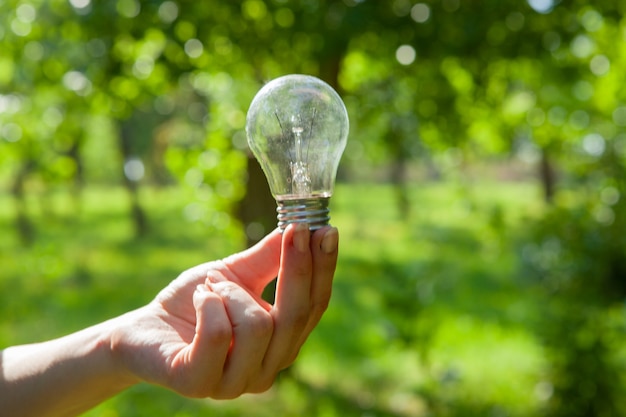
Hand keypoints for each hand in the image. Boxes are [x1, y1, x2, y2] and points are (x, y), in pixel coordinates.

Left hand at [110, 224, 338, 398]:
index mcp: (282, 343)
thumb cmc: (196, 302)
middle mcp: (267, 369)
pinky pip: (217, 334)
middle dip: (295, 269)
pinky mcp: (198, 383)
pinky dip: (207, 304)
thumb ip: (270, 259)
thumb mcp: (236, 275)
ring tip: (210, 288)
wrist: (144, 329)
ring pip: (258, 325)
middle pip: (296, 317)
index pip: (315, 307)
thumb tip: (302, 227)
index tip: (326, 229)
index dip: (323, 269)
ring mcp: (234, 383)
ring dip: (230, 292)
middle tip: (292, 230)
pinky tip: (198, 301)